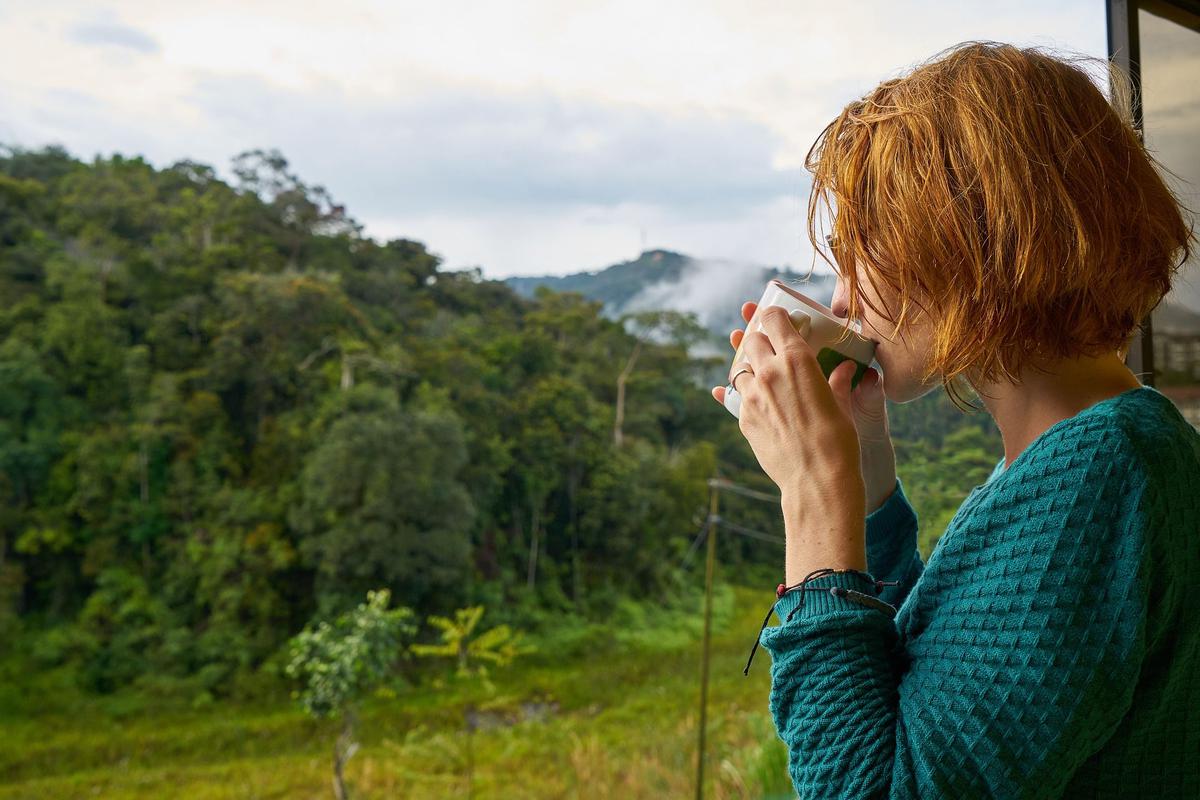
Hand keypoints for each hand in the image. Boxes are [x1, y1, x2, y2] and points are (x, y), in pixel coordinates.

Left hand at [713, 301, 897, 514]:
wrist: (816, 480)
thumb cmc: (838, 441)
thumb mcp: (841, 405)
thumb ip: (837, 382)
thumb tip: (844, 369)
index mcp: (797, 359)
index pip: (774, 319)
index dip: (774, 315)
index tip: (779, 318)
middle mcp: (769, 372)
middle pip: (751, 340)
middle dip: (760, 340)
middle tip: (771, 347)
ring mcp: (751, 396)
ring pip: (740, 368)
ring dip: (750, 368)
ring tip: (764, 376)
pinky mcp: (743, 418)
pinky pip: (736, 397)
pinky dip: (745, 395)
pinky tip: (754, 399)